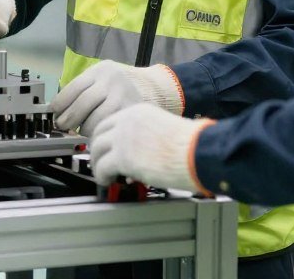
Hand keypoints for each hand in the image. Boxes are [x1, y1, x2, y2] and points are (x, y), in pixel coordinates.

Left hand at [52, 61, 182, 136]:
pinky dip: (99, 133)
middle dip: (68, 119)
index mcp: (101, 70)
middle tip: (63, 126)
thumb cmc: (124, 86)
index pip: (73, 87)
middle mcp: (113, 80)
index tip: (54, 113)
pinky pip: (108, 128)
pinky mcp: (131, 113)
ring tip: (82, 130)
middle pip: (82, 103)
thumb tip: (58, 110)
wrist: (158, 88)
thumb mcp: (104, 79)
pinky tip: (98, 133)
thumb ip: (85, 89)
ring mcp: (124, 96)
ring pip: (94, 119)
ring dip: (84, 129)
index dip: (60, 103)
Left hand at [90, 104, 213, 190]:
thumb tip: (138, 153)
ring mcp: (123, 137)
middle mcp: (128, 121)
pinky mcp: (123, 157)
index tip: (105, 146)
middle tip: (99, 161)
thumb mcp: (165, 130)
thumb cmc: (191, 145)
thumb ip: (147, 136)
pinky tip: (107, 181)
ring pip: (97, 149)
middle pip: (99, 132)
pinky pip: (102, 167)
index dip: (106, 136)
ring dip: (97, 163)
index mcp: (139, 112)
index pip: (112, 121)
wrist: (197, 151)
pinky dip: (101, 176)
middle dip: (97, 148)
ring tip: (102, 175)